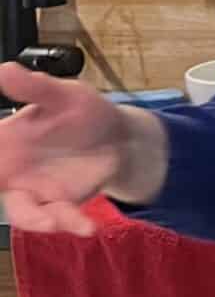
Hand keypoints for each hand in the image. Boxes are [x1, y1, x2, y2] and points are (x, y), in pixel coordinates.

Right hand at [0, 61, 154, 234]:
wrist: (120, 137)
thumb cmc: (83, 112)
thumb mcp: (63, 95)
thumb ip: (34, 89)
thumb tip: (3, 70)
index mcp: (4, 140)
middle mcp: (11, 169)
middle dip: (9, 201)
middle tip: (28, 206)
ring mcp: (33, 190)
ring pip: (22, 212)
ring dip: (37, 220)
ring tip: (55, 221)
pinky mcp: (59, 204)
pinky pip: (57, 218)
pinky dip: (70, 223)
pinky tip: (87, 226)